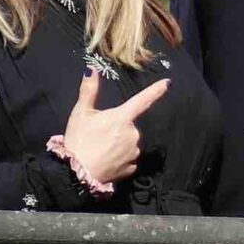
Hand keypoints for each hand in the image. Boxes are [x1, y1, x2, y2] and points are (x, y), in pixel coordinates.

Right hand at [60, 72, 167, 186]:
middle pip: (129, 125)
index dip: (155, 90)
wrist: (77, 174)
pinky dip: (119, 158)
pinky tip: (106, 160)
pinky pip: (128, 159)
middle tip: (98, 134)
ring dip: (118, 143)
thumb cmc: (78, 141)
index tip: (167, 83)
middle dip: (117, 127)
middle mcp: (133, 134)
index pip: (142, 100)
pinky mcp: (131, 168)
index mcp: (122, 118)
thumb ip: (88, 91)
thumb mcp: (80, 113)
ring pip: (129, 143)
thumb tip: (91, 69)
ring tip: (100, 149)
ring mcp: (133, 152)